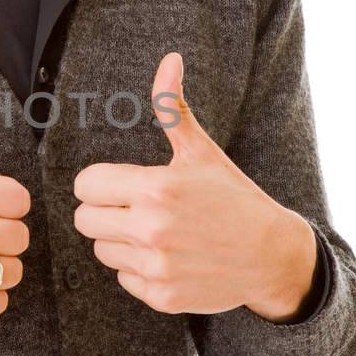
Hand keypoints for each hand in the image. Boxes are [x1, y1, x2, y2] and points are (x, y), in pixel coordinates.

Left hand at [72, 51, 317, 318]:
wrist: (271, 255)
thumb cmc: (232, 197)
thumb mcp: (202, 151)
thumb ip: (174, 108)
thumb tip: (170, 59)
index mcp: (155, 188)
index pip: (85, 185)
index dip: (100, 183)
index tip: (121, 184)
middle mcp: (151, 229)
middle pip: (84, 219)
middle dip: (104, 211)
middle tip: (135, 208)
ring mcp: (155, 266)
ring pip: (101, 250)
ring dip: (120, 241)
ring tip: (155, 232)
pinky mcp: (161, 296)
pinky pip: (123, 277)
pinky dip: (138, 269)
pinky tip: (168, 256)